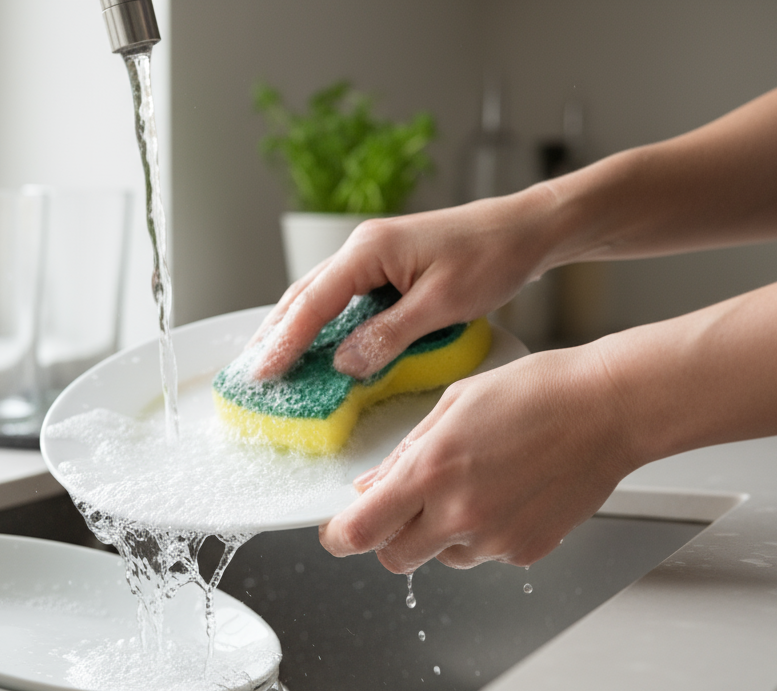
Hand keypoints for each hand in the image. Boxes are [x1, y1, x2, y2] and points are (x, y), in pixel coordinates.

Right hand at [251, 190, 559, 379]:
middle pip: (304, 296)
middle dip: (274, 334)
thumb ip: (389, 335)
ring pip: (320, 296)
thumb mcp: (442, 304)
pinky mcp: (388, 267)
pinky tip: (318, 346)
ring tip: (271, 363)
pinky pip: (343, 298)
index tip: (261, 374)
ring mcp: (373, 255)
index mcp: (369, 250)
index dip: (284, 342)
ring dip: (294, 329)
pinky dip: (323, 323)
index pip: (312, 302)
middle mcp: (362, 248)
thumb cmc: (492, 258)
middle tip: (250, 375)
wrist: (526, 230)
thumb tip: (343, 364)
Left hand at [319, 344, 637, 571]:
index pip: (360, 530)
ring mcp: (495, 540)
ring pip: (443, 557)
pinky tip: (507, 492)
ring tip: (475, 484)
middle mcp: (460, 514)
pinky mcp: (526, 552)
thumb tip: (369, 487)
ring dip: (441, 534)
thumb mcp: (454, 405)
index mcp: (432, 472)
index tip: (337, 531)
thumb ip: (405, 454)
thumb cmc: (538, 393)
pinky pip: (485, 554)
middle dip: (389, 538)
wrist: (608, 409)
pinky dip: (484, 533)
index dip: (339, 536)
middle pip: (394, 559)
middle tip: (404, 507)